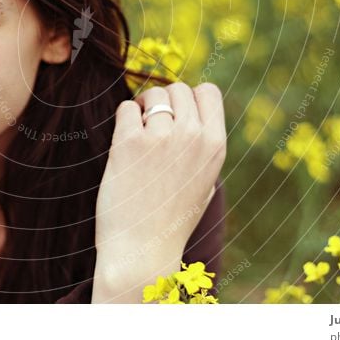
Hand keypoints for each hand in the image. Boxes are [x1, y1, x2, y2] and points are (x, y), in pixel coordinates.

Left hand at [92, 81, 226, 301]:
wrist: (142, 251)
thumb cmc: (171, 218)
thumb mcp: (204, 181)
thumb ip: (202, 145)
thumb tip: (190, 110)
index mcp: (215, 146)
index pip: (209, 92)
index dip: (191, 98)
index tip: (178, 115)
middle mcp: (192, 136)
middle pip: (178, 88)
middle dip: (164, 101)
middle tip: (152, 126)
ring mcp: (160, 137)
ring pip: (151, 94)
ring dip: (142, 108)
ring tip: (138, 133)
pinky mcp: (128, 142)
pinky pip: (126, 107)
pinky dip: (123, 118)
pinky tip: (124, 141)